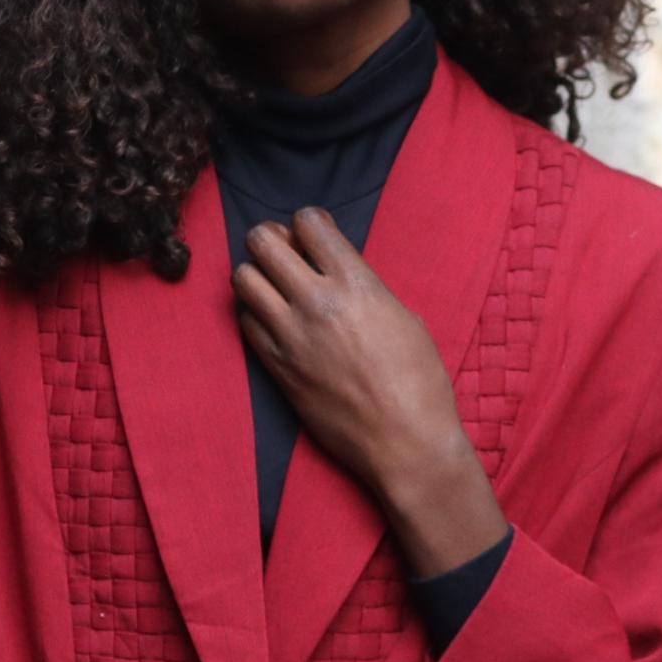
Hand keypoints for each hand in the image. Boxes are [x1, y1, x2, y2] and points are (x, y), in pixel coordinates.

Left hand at [232, 207, 507, 576]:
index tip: (316, 238)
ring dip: (257, 275)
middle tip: (286, 255)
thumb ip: (363, 286)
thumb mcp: (403, 316)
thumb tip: (337, 273)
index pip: (308, 220)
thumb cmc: (419, 380)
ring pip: (242, 278)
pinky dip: (255, 314)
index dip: (310, 223)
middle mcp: (315, 302)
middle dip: (273, 239)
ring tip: (277, 289)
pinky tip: (276, 323)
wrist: (405, 441)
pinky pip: (245, 322)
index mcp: (356, 282)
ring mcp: (290, 335)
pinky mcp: (276, 366)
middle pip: (263, 241)